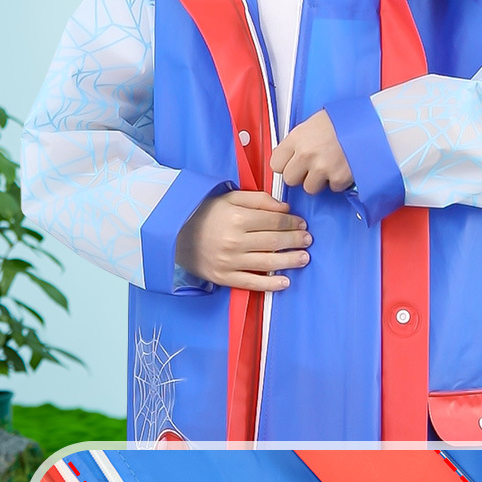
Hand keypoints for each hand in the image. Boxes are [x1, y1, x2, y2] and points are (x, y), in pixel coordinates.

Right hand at [176, 189, 311, 291]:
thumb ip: (259, 199)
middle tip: (308, 240)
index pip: (274, 221)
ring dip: (290, 261)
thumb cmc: (205, 212)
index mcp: (237, 218)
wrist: (174, 234)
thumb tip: (285, 209)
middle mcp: (234, 241)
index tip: (302, 224)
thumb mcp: (230, 197)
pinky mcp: (223, 277)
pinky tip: (285, 282)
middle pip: (274, 241)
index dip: (292, 223)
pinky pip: (252, 283)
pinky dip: (271, 284)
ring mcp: (229, 261)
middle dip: (295, 240)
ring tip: (304, 258)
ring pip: (268, 263)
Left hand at [271, 110, 353, 194]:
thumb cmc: (344, 121)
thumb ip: (298, 141)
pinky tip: (343, 166)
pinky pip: (332, 188)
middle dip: (300, 176)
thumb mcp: (313, 124)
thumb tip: (288, 155)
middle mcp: (306, 154)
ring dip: (319, 181)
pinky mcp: (338, 178)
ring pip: (309, 188)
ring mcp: (322, 168)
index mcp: (297, 138)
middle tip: (312, 167)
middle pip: (290, 180)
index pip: (275, 164)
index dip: (285, 165)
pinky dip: (338, 181)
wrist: (370, 122)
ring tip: (330, 165)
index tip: (293, 163)